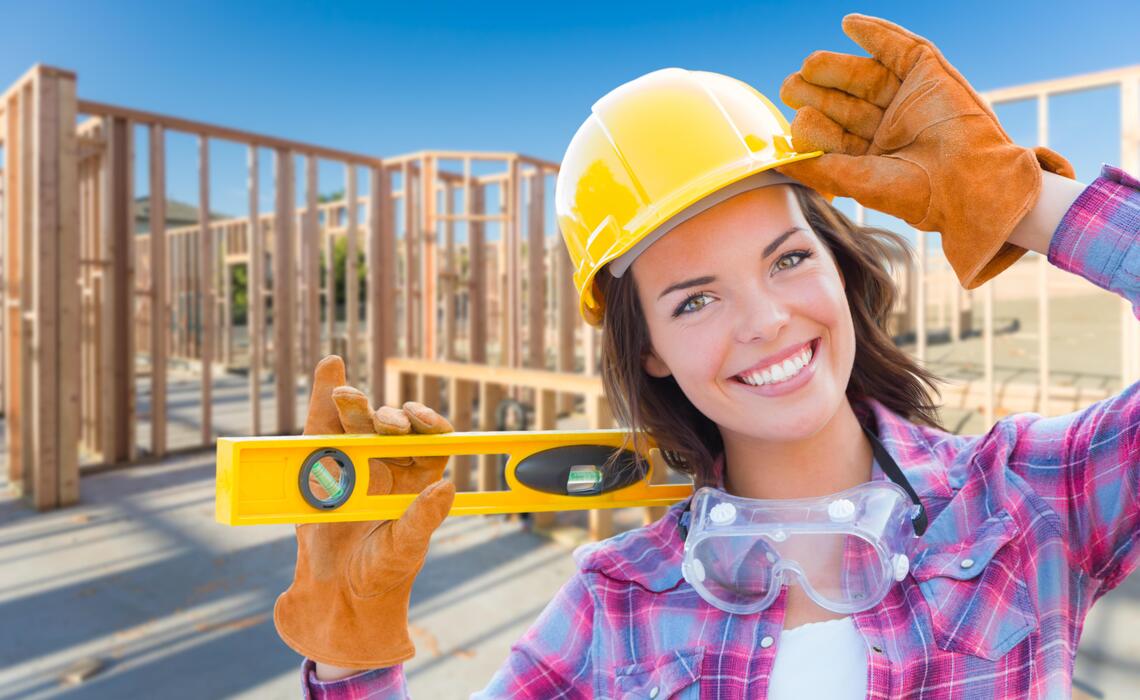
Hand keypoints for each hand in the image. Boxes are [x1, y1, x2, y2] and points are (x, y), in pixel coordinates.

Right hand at [273, 355, 455, 668]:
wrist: (335, 595)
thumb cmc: (381, 574)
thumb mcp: (406, 549)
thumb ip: (423, 520)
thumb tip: (448, 488)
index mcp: (419, 479)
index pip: (432, 441)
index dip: (432, 425)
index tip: (426, 424)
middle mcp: (390, 464)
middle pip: (393, 427)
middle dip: (390, 418)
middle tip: (384, 424)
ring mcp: (354, 460)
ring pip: (358, 422)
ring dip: (355, 404)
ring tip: (347, 396)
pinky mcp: (320, 462)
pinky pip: (323, 425)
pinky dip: (325, 396)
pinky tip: (331, 367)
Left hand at [775, 13, 1073, 288]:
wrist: (969, 182)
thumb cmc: (917, 194)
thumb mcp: (858, 182)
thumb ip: (818, 168)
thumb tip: (777, 160)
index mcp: (874, 157)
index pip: (835, 135)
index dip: (814, 127)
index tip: (796, 123)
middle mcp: (890, 127)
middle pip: (845, 102)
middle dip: (817, 93)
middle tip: (790, 87)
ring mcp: (909, 99)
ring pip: (865, 76)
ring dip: (836, 67)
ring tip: (811, 64)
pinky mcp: (930, 74)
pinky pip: (899, 48)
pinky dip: (876, 34)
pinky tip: (850, 24)